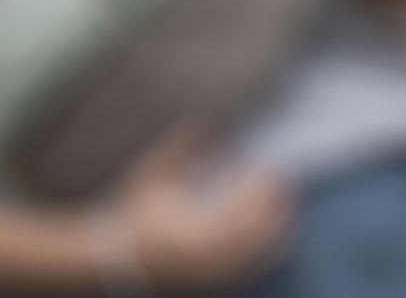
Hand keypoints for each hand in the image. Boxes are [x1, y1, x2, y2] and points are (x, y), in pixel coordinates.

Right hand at [111, 134, 290, 289]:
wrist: (116, 260)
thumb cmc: (133, 216)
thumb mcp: (150, 180)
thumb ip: (177, 153)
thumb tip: (200, 124)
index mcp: (190, 232)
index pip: (236, 209)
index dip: (255, 187)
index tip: (265, 166)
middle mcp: (204, 258)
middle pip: (253, 233)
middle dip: (272, 205)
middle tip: (282, 181)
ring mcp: (211, 274)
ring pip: (257, 255)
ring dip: (277, 228)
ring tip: (288, 204)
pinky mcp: (215, 282)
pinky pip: (252, 270)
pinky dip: (270, 251)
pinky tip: (281, 232)